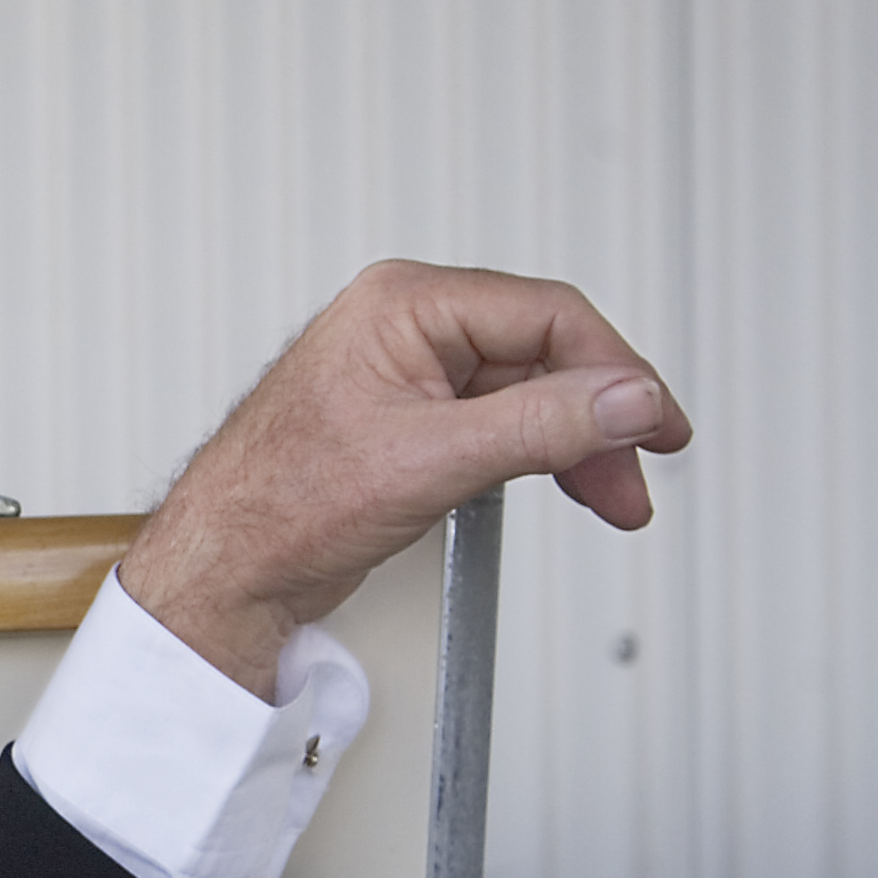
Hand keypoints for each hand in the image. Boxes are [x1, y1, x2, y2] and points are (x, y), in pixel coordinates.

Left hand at [120, 260, 690, 696]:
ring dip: (576, 443)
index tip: (656, 424)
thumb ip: (542, 425)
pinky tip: (562, 485)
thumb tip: (628, 398)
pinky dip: (538, 456)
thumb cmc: (278, 507)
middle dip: (599, 418)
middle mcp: (404, 327)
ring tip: (610, 495)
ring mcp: (406, 374)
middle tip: (636, 473)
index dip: (616, 371)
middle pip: (545, 353)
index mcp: (401, 304)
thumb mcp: (430, 461)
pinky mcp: (408, 421)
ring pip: (528, 393)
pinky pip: (498, 423)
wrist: (222, 572)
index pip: (548, 314)